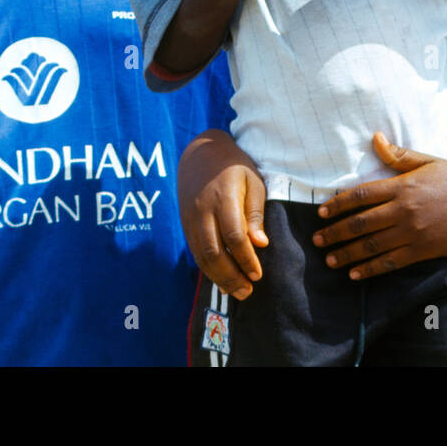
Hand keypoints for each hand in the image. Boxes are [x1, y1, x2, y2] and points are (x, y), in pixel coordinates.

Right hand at [177, 130, 268, 299]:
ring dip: (218, 278)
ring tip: (237, 292)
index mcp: (223, 198)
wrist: (200, 153)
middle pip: (214, 252)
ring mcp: (191, 218)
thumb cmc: (234, 166)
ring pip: (201, 256)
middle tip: (248, 292)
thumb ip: (255, 213)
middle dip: (231, 276)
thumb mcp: (253, 181)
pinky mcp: (185, 224)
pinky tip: (221, 279)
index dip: (246, 259)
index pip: (234, 236)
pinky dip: (208, 269)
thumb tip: (261, 244)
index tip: (258, 274)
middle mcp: (203, 210)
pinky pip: (195, 252)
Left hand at [312, 132, 446, 279]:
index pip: (361, 195)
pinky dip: (370, 269)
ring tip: (329, 260)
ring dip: (346, 254)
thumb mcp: (430, 162)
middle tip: (316, 241)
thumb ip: (400, 155)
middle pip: (361, 223)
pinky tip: (355, 274)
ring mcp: (412, 233)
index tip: (321, 212)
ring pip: (371, 245)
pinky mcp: (421, 251)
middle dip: (335, 233)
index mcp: (403, 186)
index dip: (338, 204)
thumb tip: (375, 138)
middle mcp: (403, 210)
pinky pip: (390, 262)